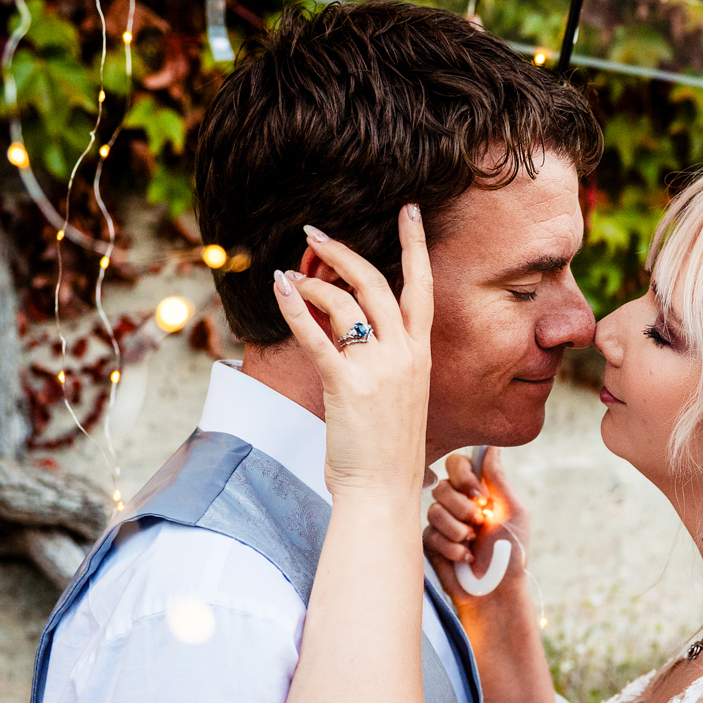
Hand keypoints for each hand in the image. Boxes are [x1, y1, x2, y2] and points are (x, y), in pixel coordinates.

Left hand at [272, 208, 431, 504]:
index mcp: (420, 356)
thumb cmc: (386, 451)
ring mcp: (377, 369)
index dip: (415, 246)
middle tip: (316, 232)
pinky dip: (294, 307)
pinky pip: (316, 335)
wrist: (383, 490)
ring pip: (344, 304)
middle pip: (376, 284)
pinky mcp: (346, 385)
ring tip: (288, 277)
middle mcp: (403, 355)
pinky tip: (279, 288)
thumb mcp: (399, 398)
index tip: (409, 211)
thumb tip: (358, 339)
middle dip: (344, 252)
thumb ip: (387, 365)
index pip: (422, 289)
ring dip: (312, 283)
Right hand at [425, 448, 531, 602]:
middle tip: (479, 523)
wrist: (497, 591)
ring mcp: (441, 523)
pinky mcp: (430, 543)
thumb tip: (491, 445)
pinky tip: (465, 557)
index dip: (463, 476)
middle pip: (442, 486)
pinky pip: (429, 534)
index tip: (480, 495)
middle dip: (462, 508)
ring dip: (458, 530)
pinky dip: (451, 547)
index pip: (456, 463)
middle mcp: (457, 503)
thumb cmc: (510, 553)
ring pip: (433, 510)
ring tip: (473, 543)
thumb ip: (497, 479)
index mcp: (478, 491)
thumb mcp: (513, 512)